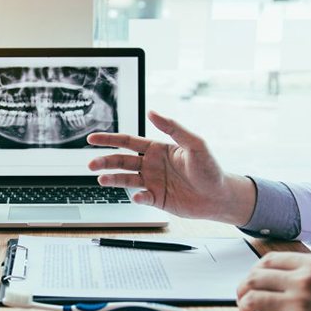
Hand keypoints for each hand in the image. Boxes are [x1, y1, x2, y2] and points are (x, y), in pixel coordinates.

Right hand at [87, 110, 255, 224]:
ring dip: (112, 179)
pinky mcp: (155, 199)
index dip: (109, 140)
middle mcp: (150, 165)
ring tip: (101, 179)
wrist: (219, 196)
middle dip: (104, 161)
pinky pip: (141, 197)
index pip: (127, 142)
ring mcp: (151, 182)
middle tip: (91, 163)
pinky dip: (136, 197)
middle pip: (121, 161)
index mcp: (157, 149)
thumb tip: (152, 111)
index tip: (92, 139)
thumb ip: (173, 127)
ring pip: (125, 179)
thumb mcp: (195, 143)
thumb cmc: (210, 168)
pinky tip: (137, 196)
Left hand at [233, 252, 310, 310]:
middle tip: (242, 296)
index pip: (269, 260)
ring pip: (252, 299)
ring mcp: (300, 306)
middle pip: (255, 278)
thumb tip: (278, 271)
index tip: (252, 279)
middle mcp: (305, 282)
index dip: (254, 270)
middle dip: (243, 288)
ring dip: (242, 306)